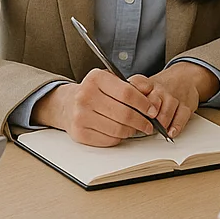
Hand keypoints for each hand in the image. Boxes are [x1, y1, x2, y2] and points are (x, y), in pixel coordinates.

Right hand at [31, 68, 162, 145]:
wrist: (67, 104)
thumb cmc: (94, 92)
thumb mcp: (111, 80)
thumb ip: (133, 84)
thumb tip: (150, 90)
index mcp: (95, 78)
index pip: (127, 93)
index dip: (144, 104)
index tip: (152, 110)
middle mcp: (85, 96)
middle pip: (124, 113)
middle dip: (142, 121)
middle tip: (148, 124)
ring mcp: (80, 116)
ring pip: (118, 129)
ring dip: (132, 131)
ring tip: (136, 128)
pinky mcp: (79, 133)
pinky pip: (109, 139)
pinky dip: (119, 137)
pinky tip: (120, 132)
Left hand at [128, 61, 216, 137]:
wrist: (185, 77)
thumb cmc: (160, 87)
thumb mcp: (145, 87)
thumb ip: (133, 101)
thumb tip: (120, 120)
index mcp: (147, 84)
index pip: (137, 85)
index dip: (133, 98)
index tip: (129, 109)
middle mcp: (160, 89)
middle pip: (152, 102)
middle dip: (148, 115)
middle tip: (144, 124)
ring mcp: (174, 97)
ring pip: (166, 111)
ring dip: (161, 123)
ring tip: (158, 129)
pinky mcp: (186, 105)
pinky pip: (181, 116)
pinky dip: (176, 126)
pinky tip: (170, 132)